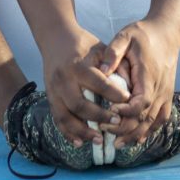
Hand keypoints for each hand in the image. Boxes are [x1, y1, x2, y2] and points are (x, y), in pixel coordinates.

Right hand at [42, 27, 130, 145]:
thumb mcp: (100, 48)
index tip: (127, 102)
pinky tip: (80, 142)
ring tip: (99, 139)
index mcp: (78, 65)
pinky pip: (57, 119)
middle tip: (116, 123)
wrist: (56, 37)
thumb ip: (114, 65)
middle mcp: (64, 79)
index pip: (98, 83)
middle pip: (80, 105)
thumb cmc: (84, 44)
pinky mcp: (50, 97)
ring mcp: (54, 89)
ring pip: (66, 116)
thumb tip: (129, 87)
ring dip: (82, 131)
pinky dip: (68, 133)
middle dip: (99, 117)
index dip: (113, 94)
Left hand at [98, 19, 179, 146]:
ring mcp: (165, 93)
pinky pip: (161, 119)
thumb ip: (113, 52)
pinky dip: (150, 131)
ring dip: (135, 135)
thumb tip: (101, 71)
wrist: (166, 32)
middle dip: (124, 128)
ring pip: (152, 122)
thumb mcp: (125, 36)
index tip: (109, 112)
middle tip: (104, 130)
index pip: (140, 102)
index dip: (125, 112)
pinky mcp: (167, 95)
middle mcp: (160, 88)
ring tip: (117, 143)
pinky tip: (137, 138)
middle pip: (145, 118)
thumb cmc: (143, 34)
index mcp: (148, 75)